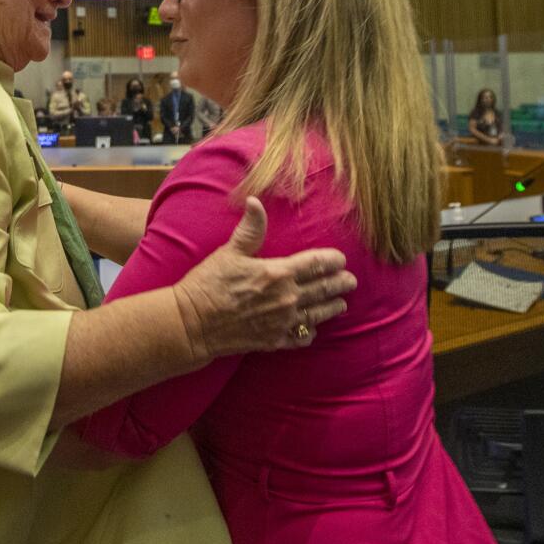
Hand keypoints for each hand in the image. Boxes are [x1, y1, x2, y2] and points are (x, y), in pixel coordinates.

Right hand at [170, 199, 353, 360]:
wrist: (192, 323)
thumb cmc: (208, 285)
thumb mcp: (229, 252)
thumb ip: (250, 229)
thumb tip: (255, 202)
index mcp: (278, 273)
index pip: (315, 264)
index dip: (332, 260)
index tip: (341, 259)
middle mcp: (286, 299)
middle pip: (322, 289)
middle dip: (339, 284)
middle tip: (351, 281)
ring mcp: (281, 322)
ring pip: (316, 314)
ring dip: (331, 308)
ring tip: (341, 304)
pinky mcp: (273, 341)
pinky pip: (300, 337)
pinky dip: (309, 333)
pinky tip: (313, 330)